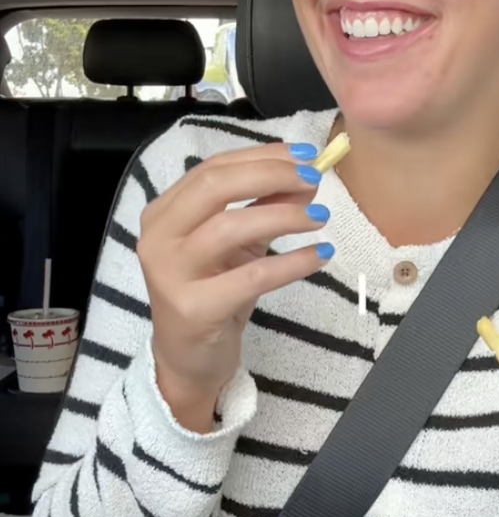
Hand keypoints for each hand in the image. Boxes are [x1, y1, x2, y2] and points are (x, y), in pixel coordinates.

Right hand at [137, 142, 331, 428]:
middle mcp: (159, 237)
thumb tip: (305, 177)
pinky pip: (251, 277)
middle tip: (315, 178)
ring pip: (230, 227)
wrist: (189, 360)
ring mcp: (171, 274)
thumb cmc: (214, 294)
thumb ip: (263, 207)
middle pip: (215, 186)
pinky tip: (320, 255)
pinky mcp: (193, 309)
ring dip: (283, 215)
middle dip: (271, 175)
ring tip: (320, 216)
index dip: (263, 157)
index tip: (307, 156)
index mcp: (164, 212)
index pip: (213, 168)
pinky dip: (291, 263)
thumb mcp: (239, 245)